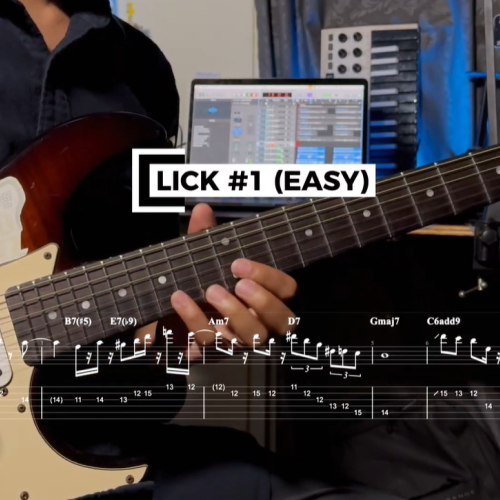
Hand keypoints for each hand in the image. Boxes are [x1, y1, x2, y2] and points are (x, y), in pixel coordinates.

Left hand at [134, 204, 296, 360]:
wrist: (167, 318)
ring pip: (252, 337)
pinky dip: (194, 318)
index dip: (269, 278)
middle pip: (282, 319)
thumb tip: (202, 210)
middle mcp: (261, 322)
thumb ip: (206, 238)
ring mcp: (240, 341)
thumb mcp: (203, 261)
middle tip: (238, 284)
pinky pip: (210, 342)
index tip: (239, 264)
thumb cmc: (197, 287)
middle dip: (262, 301)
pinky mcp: (214, 353)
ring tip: (211, 290)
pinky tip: (180, 298)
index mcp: (266, 298)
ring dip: (234, 313)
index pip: (287, 290)